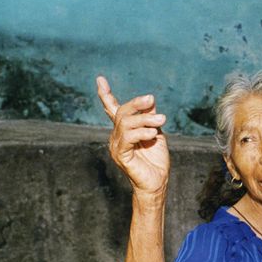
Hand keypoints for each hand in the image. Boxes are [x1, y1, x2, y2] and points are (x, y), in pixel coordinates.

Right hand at [97, 76, 169, 196]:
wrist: (157, 181)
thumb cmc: (156, 159)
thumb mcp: (156, 132)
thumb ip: (150, 117)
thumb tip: (149, 100)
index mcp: (124, 130)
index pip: (113, 109)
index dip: (106, 95)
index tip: (100, 79)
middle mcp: (116, 136)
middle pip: (122, 112)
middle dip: (137, 104)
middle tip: (152, 99)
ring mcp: (116, 145)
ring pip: (126, 123)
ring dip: (145, 119)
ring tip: (161, 121)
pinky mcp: (120, 155)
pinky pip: (128, 137)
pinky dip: (141, 132)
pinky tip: (152, 133)